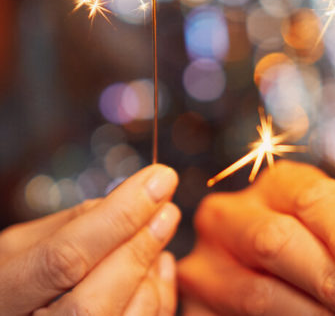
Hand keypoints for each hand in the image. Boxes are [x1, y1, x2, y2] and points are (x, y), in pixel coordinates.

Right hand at [0, 164, 179, 314]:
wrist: (13, 306)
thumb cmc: (13, 282)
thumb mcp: (20, 248)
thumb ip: (69, 226)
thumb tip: (128, 200)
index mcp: (1, 295)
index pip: (63, 259)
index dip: (118, 218)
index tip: (158, 181)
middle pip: (91, 303)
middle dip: (138, 249)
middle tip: (167, 209)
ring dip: (149, 275)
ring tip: (158, 237)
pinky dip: (158, 295)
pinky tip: (155, 269)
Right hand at [178, 161, 334, 315]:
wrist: (274, 291)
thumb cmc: (323, 264)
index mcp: (278, 187)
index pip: (314, 198)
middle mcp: (230, 216)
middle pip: (276, 241)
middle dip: (330, 279)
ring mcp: (203, 264)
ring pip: (254, 293)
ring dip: (310, 314)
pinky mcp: (189, 306)